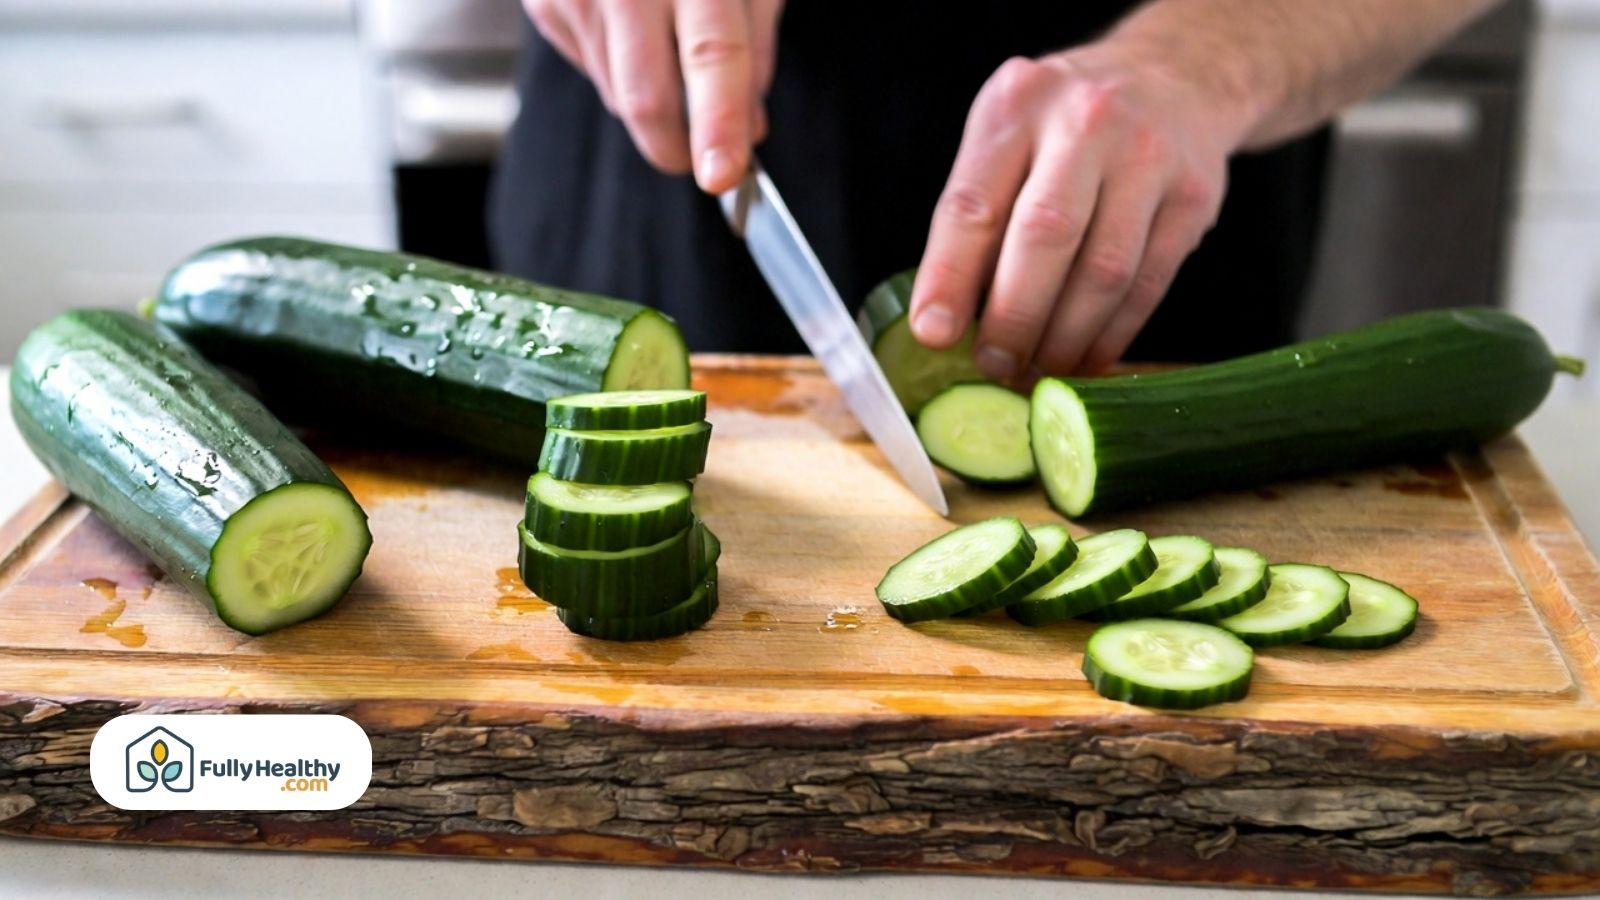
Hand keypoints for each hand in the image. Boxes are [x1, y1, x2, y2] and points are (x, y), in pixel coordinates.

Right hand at [524, 0, 782, 192]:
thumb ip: (755, 49)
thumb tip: (747, 129)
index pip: (711, 54)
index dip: (718, 122)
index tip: (723, 175)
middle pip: (647, 98)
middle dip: (680, 147)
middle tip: (708, 161)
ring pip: (620, 96)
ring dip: (657, 104)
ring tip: (673, 51)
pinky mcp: (545, 3)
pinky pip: (594, 70)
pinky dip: (623, 71)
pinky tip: (635, 27)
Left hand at [909, 40, 1250, 378]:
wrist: (1175, 76)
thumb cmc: (1065, 125)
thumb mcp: (1009, 135)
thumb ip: (979, 211)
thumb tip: (947, 321)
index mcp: (1018, 104)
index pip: (974, 203)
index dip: (950, 277)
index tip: (935, 335)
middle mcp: (1086, 121)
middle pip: (1045, 236)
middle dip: (1014, 317)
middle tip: (994, 366)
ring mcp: (1148, 156)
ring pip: (1104, 271)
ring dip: (1065, 337)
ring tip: (1037, 372)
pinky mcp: (1194, 196)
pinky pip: (1148, 283)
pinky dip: (1112, 334)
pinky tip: (1086, 357)